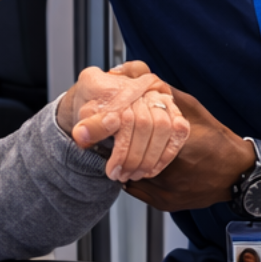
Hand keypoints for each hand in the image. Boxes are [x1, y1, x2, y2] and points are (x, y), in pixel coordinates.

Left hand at [56, 62, 189, 180]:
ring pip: (163, 128)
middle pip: (144, 124)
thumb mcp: (85, 112)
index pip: (125, 118)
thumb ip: (87, 123)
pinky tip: (150, 170)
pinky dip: (165, 155)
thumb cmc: (96, 105)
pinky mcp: (175, 113)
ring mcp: (162, 99)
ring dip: (148, 158)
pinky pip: (178, 133)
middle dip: (133, 157)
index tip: (111, 168)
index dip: (120, 148)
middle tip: (119, 175)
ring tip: (132, 175)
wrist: (105, 99)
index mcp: (122, 86)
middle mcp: (145, 89)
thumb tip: (82, 135)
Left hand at [123, 89, 254, 209]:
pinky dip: (136, 178)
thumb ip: (164, 93)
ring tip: (132, 152)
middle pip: (126, 159)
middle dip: (121, 148)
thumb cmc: (217, 140)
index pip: (130, 137)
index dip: (121, 130)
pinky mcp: (165, 203)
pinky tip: (144, 167)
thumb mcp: (192, 108)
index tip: (116, 124)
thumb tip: (139, 76)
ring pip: (128, 175)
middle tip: (120, 139)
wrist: (237, 173)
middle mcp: (168, 172)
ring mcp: (165, 191)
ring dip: (128, 164)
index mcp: (173, 145)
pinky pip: (137, 191)